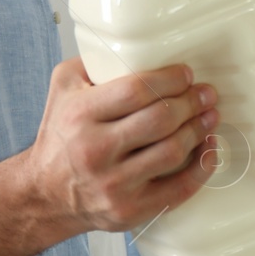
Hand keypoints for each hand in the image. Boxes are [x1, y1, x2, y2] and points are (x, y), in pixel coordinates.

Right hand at [21, 58, 218, 236]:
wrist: (45, 194)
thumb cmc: (60, 136)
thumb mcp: (62, 89)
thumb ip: (93, 63)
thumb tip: (136, 45)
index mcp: (80, 115)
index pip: (137, 90)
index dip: (170, 79)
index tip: (186, 74)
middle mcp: (95, 150)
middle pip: (160, 120)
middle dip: (191, 103)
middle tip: (206, 94)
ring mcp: (113, 184)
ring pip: (172, 151)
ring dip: (199, 130)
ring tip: (210, 116)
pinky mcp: (130, 210)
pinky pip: (178, 189)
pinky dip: (201, 167)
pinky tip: (208, 149)